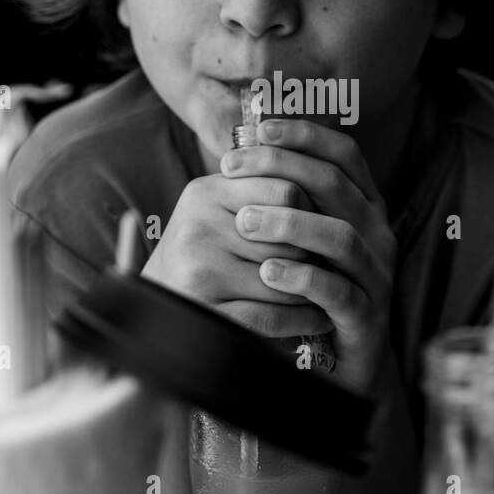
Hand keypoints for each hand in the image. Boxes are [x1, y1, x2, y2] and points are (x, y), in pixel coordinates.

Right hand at [139, 171, 332, 337]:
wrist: (159, 297)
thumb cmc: (204, 246)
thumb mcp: (219, 205)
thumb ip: (260, 185)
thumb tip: (325, 174)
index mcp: (205, 193)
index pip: (284, 190)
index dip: (315, 209)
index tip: (329, 222)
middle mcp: (198, 229)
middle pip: (289, 236)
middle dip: (315, 251)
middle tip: (335, 260)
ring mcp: (200, 273)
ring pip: (285, 277)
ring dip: (315, 287)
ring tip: (332, 288)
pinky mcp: (207, 312)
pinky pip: (272, 316)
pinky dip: (303, 319)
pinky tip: (319, 317)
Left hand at [218, 118, 396, 395]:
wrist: (341, 362)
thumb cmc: (312, 288)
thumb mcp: (303, 236)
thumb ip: (287, 197)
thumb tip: (243, 147)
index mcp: (365, 206)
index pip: (344, 154)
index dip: (304, 135)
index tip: (259, 128)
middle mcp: (378, 234)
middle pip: (336, 186)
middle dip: (281, 169)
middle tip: (231, 168)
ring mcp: (377, 276)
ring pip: (341, 237)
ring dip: (289, 223)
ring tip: (244, 221)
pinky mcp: (366, 317)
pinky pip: (337, 292)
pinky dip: (302, 278)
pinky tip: (268, 271)